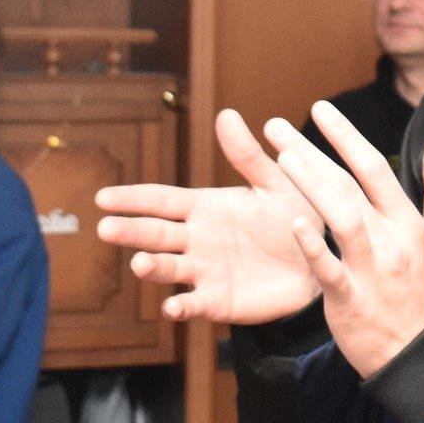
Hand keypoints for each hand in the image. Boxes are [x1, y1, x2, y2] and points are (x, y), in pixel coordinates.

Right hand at [94, 108, 321, 323]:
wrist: (320, 262)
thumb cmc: (293, 217)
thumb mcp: (274, 184)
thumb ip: (248, 156)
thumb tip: (226, 114)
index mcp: (204, 207)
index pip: (161, 201)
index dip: (133, 199)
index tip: (103, 197)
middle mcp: (196, 239)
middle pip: (156, 234)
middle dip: (131, 231)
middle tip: (105, 228)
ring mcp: (204, 271)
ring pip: (169, 269)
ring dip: (152, 267)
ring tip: (139, 264)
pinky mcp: (218, 301)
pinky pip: (195, 305)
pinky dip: (181, 308)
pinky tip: (171, 309)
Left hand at [270, 101, 423, 379]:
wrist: (418, 356)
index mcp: (409, 222)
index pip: (375, 168)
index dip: (346, 136)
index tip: (319, 109)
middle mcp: (392, 239)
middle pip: (350, 185)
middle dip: (313, 151)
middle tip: (276, 127)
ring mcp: (372, 269)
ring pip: (343, 218)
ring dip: (313, 185)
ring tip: (280, 160)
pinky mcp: (350, 298)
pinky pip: (330, 269)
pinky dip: (313, 246)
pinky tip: (294, 223)